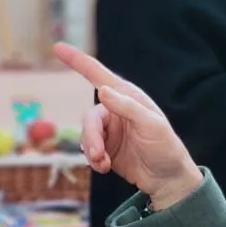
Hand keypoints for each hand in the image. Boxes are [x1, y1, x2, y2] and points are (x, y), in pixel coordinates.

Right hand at [54, 43, 201, 208]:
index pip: (99, 75)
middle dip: (91, 137)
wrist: (167, 179)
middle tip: (98, 156)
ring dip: (92, 151)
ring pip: (87, 135)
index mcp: (128, 97)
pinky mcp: (105, 149)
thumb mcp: (152, 125)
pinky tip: (105, 168)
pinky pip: (88, 150)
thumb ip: (127, 107)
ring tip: (103, 165)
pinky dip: (94, 160)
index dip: (77, 61)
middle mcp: (116, 110)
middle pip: (90, 118)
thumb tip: (102, 90)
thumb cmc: (166, 147)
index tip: (58, 47)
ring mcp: (109, 130)